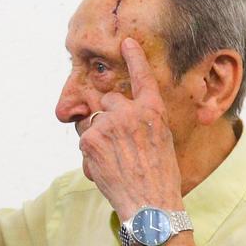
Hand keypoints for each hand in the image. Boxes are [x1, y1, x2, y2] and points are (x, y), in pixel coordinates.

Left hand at [77, 38, 183, 216]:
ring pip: (92, 121)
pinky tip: (105, 169)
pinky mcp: (91, 138)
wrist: (150, 203)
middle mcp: (130, 112)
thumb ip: (141, 123)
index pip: (142, 77)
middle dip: (108, 117)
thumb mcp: (161, 142)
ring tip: (114, 161)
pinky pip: (84, 139)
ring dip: (97, 136)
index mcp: (153, 111)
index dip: (134, 58)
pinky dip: (90, 153)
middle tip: (118, 144)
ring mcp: (109, 124)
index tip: (126, 41)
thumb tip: (119, 118)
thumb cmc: (159, 178)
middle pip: (108, 101)